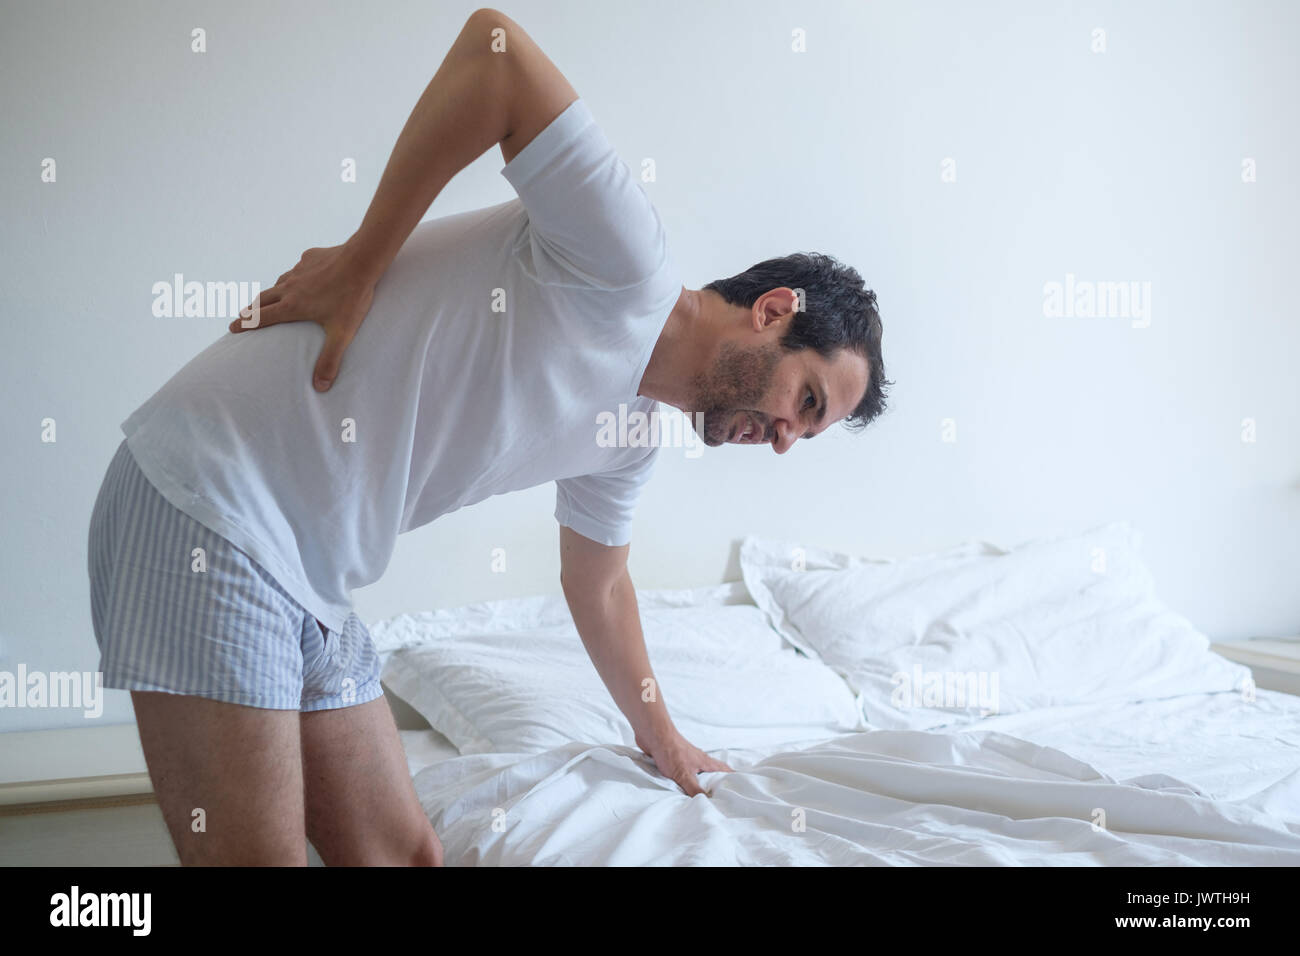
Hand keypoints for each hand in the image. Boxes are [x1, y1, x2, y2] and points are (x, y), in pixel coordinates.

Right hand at [229, 243, 376, 391]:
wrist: (361, 261)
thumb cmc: (351, 298)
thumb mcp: (342, 334)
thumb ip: (330, 360)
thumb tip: (321, 387)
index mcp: (292, 306)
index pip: (261, 318)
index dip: (245, 324)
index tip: (232, 328)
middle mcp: (289, 287)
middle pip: (263, 299)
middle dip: (251, 309)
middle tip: (242, 315)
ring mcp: (299, 270)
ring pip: (279, 283)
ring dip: (271, 292)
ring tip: (268, 299)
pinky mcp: (310, 258)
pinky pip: (298, 269)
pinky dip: (295, 276)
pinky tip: (302, 277)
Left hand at [636, 730, 733, 796]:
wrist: (654, 735)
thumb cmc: (671, 751)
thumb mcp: (685, 775)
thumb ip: (695, 790)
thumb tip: (707, 803)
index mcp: (705, 762)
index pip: (725, 770)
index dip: (734, 778)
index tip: (742, 786)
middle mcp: (699, 760)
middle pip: (713, 771)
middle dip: (718, 782)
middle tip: (722, 795)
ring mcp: (687, 759)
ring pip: (698, 772)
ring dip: (700, 782)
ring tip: (702, 794)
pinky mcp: (675, 760)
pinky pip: (683, 772)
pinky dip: (685, 779)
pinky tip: (681, 786)